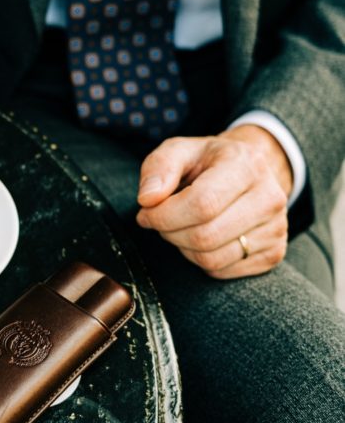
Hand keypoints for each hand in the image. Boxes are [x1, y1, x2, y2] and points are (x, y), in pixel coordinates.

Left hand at [136, 125, 292, 278]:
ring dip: (183, 248)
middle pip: (205, 236)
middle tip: (161, 221)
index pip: (202, 204)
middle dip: (170, 233)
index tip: (145, 213)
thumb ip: (158, 168)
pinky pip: (222, 271)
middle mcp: (270, 197)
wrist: (248, 172)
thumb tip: (147, 199)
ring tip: (181, 226)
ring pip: (211, 259)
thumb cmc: (206, 163)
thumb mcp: (178, 151)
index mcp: (246, 165)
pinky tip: (201, 237)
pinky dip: (200, 260)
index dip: (165, 215)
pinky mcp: (274, 253)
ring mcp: (277, 228)